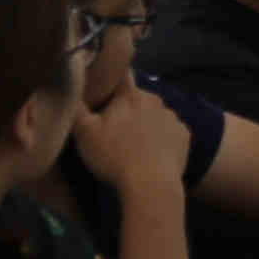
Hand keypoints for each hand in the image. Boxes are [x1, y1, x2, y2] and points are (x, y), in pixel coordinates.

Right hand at [69, 78, 194, 214]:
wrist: (151, 184)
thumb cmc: (114, 155)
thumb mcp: (84, 133)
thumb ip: (77, 107)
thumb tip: (74, 86)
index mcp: (130, 95)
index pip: (121, 74)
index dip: (112, 76)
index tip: (105, 84)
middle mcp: (155, 100)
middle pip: (137, 97)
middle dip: (127, 106)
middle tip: (114, 126)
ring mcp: (172, 117)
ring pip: (155, 114)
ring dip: (145, 122)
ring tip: (135, 144)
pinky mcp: (185, 135)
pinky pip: (170, 131)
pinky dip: (162, 138)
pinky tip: (154, 153)